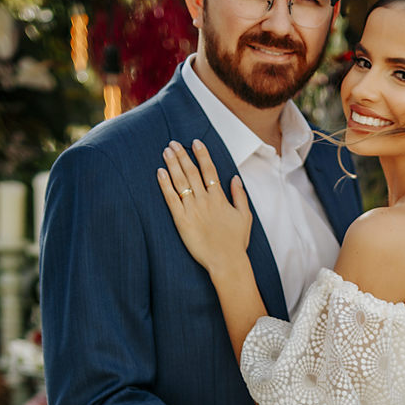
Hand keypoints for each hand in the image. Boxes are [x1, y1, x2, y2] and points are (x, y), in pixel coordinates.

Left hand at [157, 139, 251, 275]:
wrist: (226, 261)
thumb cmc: (236, 242)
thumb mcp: (245, 216)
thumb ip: (240, 195)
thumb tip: (234, 178)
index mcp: (219, 198)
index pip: (209, 170)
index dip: (202, 155)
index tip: (195, 142)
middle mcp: (205, 200)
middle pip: (192, 172)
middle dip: (182, 155)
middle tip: (173, 143)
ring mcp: (192, 210)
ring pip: (181, 182)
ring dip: (173, 164)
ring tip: (166, 151)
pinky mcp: (182, 221)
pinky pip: (171, 199)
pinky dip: (165, 185)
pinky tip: (160, 172)